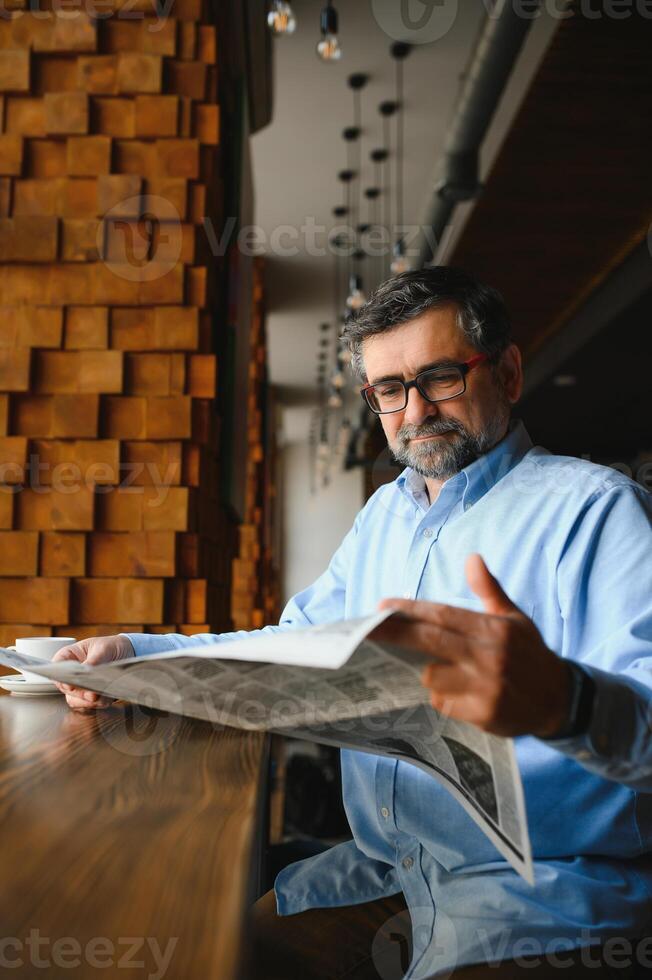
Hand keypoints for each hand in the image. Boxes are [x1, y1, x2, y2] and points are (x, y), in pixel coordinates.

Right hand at [52, 635, 134, 711]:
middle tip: (90, 692)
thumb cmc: (111, 646)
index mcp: (70, 656)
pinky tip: (107, 697)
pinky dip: (98, 703)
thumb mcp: (104, 648)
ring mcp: (81, 686)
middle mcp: (72, 673)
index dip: (59, 676)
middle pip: (65, 687)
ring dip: (87, 701)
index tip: (68, 683)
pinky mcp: (92, 695)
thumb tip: (87, 671)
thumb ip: (94, 660)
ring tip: (98, 696)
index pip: (57, 666)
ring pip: (75, 700)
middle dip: (78, 692)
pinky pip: (90, 705)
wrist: (129, 653)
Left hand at [375, 553, 570, 737]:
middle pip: (430, 641)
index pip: (443, 615)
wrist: (560, 699)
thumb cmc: (529, 653)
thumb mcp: (515, 618)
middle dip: (394, 635)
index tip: (382, 607)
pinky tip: (448, 692)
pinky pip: (444, 703)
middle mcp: (490, 656)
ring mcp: (486, 687)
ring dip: (422, 671)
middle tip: (365, 631)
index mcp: (494, 629)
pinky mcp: (484, 715)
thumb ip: (489, 590)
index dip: (410, 610)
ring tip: (423, 667)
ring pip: (432, 676)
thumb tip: (472, 558)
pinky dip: (440, 696)